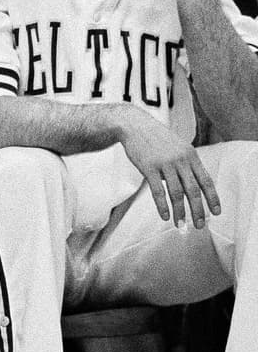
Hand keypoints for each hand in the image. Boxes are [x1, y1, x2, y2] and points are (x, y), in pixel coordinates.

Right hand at [118, 108, 220, 227]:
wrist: (134, 125)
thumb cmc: (157, 138)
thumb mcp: (178, 147)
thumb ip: (187, 164)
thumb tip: (195, 186)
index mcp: (191, 155)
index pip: (206, 180)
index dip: (213, 198)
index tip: (216, 213)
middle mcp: (180, 160)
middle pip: (193, 190)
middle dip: (198, 210)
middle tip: (200, 225)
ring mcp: (164, 163)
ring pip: (176, 193)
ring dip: (180, 212)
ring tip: (180, 225)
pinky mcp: (148, 167)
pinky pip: (158, 191)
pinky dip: (162, 206)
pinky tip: (165, 216)